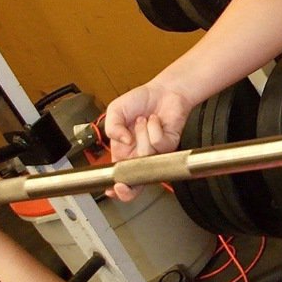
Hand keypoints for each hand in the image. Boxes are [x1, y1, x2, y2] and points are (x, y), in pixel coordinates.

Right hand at [104, 81, 191, 201]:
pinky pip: (159, 143)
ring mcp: (155, 153)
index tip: (112, 189)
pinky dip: (154, 127)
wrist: (162, 91)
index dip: (117, 188)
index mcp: (123, 152)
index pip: (120, 176)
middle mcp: (139, 155)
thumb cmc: (140, 101)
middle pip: (136, 184)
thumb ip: (111, 127)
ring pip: (145, 155)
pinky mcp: (169, 146)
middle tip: (122, 183)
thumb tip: (121, 142)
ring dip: (141, 133)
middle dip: (129, 185)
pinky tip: (154, 120)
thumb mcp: (115, 110)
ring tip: (142, 121)